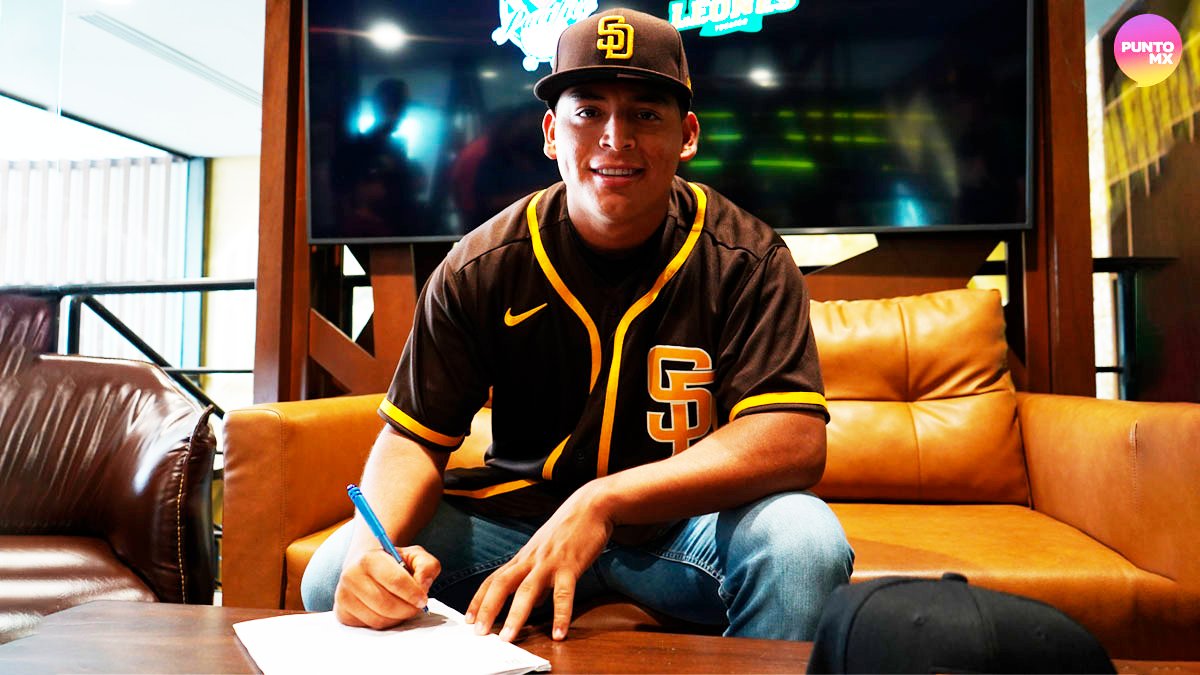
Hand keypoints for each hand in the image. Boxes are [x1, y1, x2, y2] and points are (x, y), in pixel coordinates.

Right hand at [333, 545, 440, 628]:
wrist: (366, 567)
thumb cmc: (392, 563)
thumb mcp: (414, 556)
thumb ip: (426, 566)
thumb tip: (423, 585)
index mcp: (369, 558)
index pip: (395, 581)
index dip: (414, 593)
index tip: (423, 599)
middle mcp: (351, 576)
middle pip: (386, 604)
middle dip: (408, 609)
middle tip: (416, 606)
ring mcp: (344, 596)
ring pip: (379, 619)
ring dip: (398, 617)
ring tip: (403, 607)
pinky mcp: (342, 613)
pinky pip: (370, 626)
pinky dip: (385, 623)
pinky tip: (388, 611)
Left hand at [465, 487, 612, 641]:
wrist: (591, 506)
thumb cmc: (568, 529)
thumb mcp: (546, 552)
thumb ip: (537, 577)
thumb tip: (533, 604)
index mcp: (524, 557)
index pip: (494, 579)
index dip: (479, 599)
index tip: (467, 619)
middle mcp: (531, 559)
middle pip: (502, 584)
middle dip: (487, 609)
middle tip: (478, 633)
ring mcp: (549, 562)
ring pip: (527, 590)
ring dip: (515, 615)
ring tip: (507, 638)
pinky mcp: (570, 564)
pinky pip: (563, 593)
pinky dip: (560, 614)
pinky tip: (559, 634)